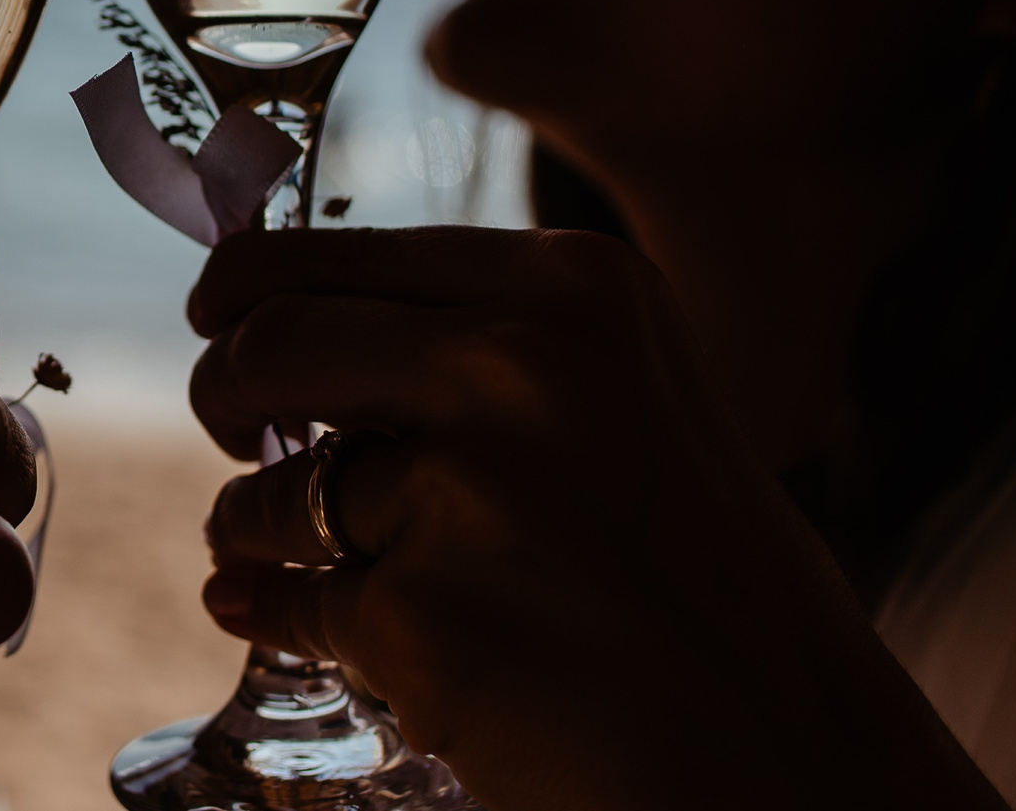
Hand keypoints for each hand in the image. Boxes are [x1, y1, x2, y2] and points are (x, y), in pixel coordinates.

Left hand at [187, 226, 1006, 810]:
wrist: (797, 766)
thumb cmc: (706, 589)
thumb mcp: (625, 399)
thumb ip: (479, 345)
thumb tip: (263, 314)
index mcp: (575, 288)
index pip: (330, 256)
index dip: (245, 290)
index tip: (218, 317)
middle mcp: (521, 366)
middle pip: (270, 344)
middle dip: (223, 390)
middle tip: (231, 431)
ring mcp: (472, 491)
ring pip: (271, 489)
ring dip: (254, 527)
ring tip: (293, 556)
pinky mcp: (429, 618)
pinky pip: (293, 601)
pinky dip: (283, 616)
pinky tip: (307, 625)